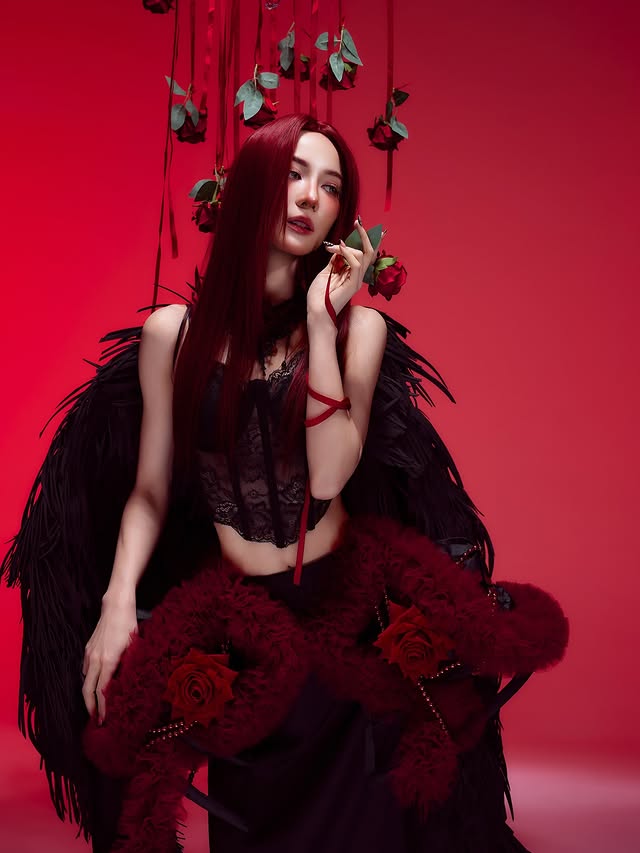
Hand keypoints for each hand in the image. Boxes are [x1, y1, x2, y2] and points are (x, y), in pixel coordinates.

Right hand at [82, 597, 138, 723]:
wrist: (116, 606)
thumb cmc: (129, 625)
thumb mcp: (134, 647)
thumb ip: (129, 666)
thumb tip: (128, 684)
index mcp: (109, 661)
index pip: (102, 691)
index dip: (102, 708)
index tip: (103, 720)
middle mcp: (96, 659)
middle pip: (87, 689)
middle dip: (90, 707)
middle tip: (95, 720)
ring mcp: (90, 654)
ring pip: (85, 680)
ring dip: (88, 695)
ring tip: (94, 706)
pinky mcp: (88, 649)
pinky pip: (85, 669)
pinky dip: (88, 680)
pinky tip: (93, 685)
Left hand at [306, 217, 376, 322]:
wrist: (316, 312)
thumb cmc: (319, 296)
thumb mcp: (326, 272)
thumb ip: (335, 260)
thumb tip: (340, 247)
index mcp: (352, 274)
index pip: (364, 254)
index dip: (364, 239)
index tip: (358, 224)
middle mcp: (357, 277)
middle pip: (370, 252)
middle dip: (365, 235)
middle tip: (357, 222)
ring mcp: (356, 281)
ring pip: (363, 255)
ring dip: (347, 246)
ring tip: (334, 246)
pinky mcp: (353, 284)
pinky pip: (356, 263)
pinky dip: (347, 253)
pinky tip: (338, 249)